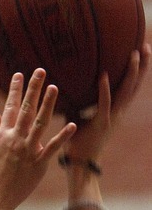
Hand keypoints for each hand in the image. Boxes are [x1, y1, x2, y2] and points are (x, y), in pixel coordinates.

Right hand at [0, 68, 75, 209]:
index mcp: (3, 135)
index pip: (9, 107)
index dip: (14, 90)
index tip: (19, 74)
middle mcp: (15, 139)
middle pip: (26, 109)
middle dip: (33, 89)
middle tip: (41, 71)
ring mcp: (27, 151)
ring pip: (39, 123)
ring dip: (48, 104)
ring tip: (56, 87)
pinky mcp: (38, 164)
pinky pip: (52, 148)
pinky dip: (62, 136)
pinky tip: (72, 124)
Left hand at [64, 44, 150, 160]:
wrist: (80, 162)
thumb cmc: (78, 141)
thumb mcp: (78, 117)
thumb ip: (77, 103)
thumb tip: (65, 87)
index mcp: (115, 111)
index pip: (129, 87)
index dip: (136, 71)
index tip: (139, 53)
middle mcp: (118, 112)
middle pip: (134, 86)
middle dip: (141, 66)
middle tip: (145, 46)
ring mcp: (112, 118)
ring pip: (126, 91)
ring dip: (131, 72)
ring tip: (135, 53)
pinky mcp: (101, 123)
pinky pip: (104, 103)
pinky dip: (104, 89)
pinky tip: (103, 74)